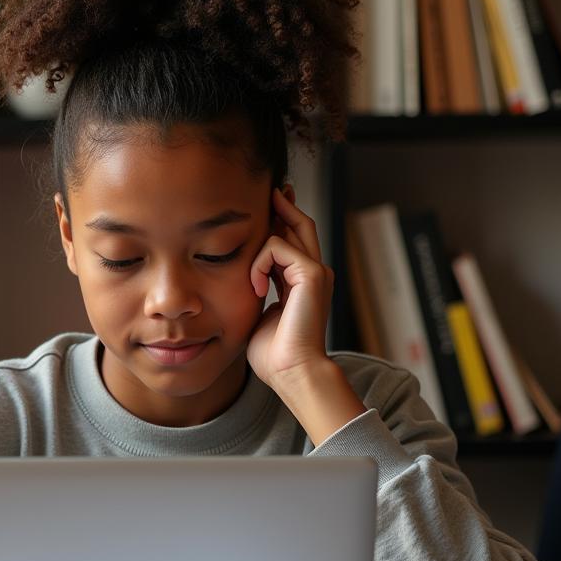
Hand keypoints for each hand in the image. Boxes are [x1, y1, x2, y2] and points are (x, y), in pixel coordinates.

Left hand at [246, 188, 333, 389]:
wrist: (291, 372)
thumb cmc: (273, 355)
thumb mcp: (258, 315)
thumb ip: (256, 294)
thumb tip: (244, 283)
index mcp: (302, 284)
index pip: (292, 241)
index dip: (279, 221)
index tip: (267, 205)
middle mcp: (314, 274)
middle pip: (301, 223)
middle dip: (283, 204)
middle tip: (270, 188)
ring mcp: (316, 272)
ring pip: (291, 227)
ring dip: (262, 244)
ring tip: (253, 281)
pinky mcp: (312, 274)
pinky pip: (277, 247)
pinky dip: (259, 265)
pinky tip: (256, 288)